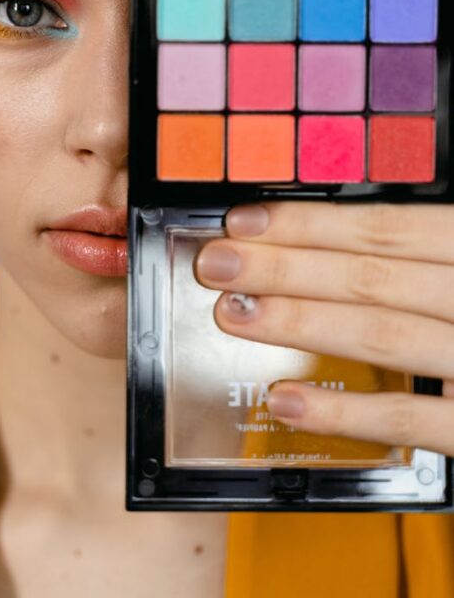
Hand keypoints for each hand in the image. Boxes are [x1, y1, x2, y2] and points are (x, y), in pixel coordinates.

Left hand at [193, 202, 453, 456]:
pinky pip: (415, 418)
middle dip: (286, 266)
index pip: (388, 227)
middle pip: (373, 275)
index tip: (244, 221)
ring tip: (234, 315)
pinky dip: (347, 410)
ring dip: (301, 321)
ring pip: (385, 334)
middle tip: (216, 264)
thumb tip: (331, 233)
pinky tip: (286, 399)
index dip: (311, 223)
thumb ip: (424, 245)